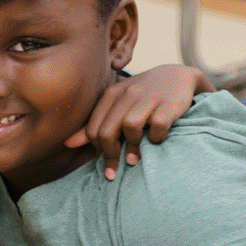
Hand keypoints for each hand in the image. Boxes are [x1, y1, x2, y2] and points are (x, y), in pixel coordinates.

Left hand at [66, 65, 213, 178]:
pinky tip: (156, 141)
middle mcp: (127, 94)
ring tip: (133, 160)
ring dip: (131, 148)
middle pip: (107, 131)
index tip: (105, 161)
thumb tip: (68, 144)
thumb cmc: (141, 96)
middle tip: (115, 169)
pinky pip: (157, 125)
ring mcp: (148, 98)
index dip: (96, 150)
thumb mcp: (116, 104)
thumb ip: (94, 123)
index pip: (93, 129)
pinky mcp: (169, 104)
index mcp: (111, 95)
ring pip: (130, 126)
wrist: (177, 76)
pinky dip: (155, 137)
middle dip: (109, 155)